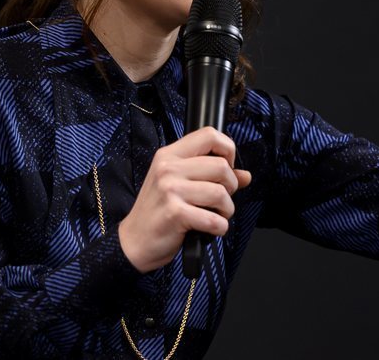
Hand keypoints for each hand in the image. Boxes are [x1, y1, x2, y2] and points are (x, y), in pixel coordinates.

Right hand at [118, 127, 251, 272]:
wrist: (133, 242)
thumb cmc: (158, 212)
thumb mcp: (179, 185)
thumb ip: (211, 175)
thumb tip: (246, 175)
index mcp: (169, 155)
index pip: (210, 135)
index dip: (228, 150)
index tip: (226, 168)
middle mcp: (168, 168)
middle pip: (221, 166)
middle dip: (231, 186)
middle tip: (220, 198)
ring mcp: (170, 190)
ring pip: (221, 193)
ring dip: (226, 209)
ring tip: (215, 214)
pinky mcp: (175, 213)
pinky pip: (214, 219)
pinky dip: (219, 227)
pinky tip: (210, 229)